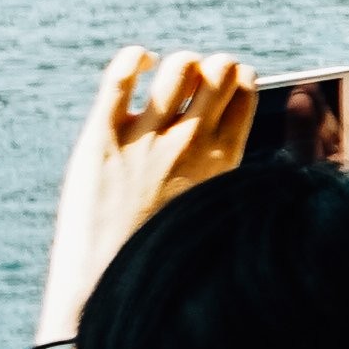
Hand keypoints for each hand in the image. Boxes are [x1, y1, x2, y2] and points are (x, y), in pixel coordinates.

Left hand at [46, 52, 253, 319]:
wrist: (106, 288)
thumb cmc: (157, 257)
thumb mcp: (203, 213)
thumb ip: (213, 172)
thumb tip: (214, 135)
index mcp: (221, 161)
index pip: (246, 90)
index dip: (237, 78)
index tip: (222, 89)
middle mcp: (189, 144)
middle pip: (220, 68)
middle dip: (211, 64)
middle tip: (194, 84)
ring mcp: (146, 139)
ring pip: (178, 65)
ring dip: (176, 63)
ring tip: (163, 79)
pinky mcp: (101, 139)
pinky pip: (122, 76)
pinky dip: (133, 59)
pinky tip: (137, 66)